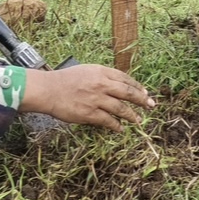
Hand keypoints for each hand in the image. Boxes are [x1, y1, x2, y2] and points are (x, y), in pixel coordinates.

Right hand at [20, 65, 156, 131]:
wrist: (48, 89)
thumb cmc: (64, 80)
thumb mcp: (86, 71)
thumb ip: (101, 76)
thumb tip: (116, 85)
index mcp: (101, 71)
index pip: (125, 78)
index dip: (137, 86)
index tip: (145, 92)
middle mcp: (102, 84)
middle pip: (128, 92)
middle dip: (142, 100)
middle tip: (150, 105)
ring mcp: (97, 99)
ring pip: (121, 108)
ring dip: (132, 115)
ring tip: (138, 120)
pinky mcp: (90, 113)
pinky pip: (108, 121)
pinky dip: (117, 125)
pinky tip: (121, 129)